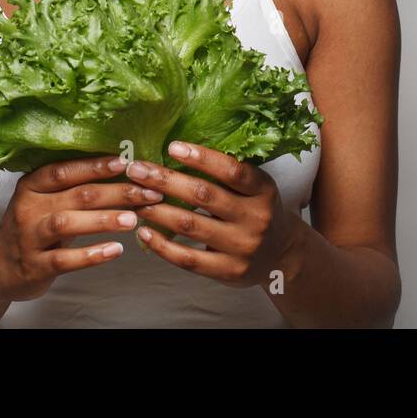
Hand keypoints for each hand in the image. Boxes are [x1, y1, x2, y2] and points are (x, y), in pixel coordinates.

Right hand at [0, 155, 164, 301]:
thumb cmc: (34, 226)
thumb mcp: (46, 201)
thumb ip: (76, 187)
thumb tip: (125, 169)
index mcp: (32, 186)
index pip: (65, 170)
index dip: (96, 166)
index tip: (126, 162)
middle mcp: (28, 208)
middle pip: (76, 195)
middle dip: (116, 192)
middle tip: (148, 193)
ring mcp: (29, 238)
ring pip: (67, 223)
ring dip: (103, 220)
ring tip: (133, 219)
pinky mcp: (34, 266)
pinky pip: (65, 260)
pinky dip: (92, 255)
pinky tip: (115, 250)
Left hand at [124, 141, 302, 289]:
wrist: (281, 255)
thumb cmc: (258, 212)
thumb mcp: (257, 189)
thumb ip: (228, 175)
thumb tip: (180, 152)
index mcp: (263, 191)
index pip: (233, 171)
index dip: (202, 158)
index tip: (172, 147)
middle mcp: (255, 217)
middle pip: (204, 195)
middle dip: (166, 180)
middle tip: (137, 169)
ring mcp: (242, 246)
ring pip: (191, 225)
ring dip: (157, 210)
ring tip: (135, 198)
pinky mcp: (228, 270)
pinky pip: (188, 258)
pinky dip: (162, 245)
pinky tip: (144, 232)